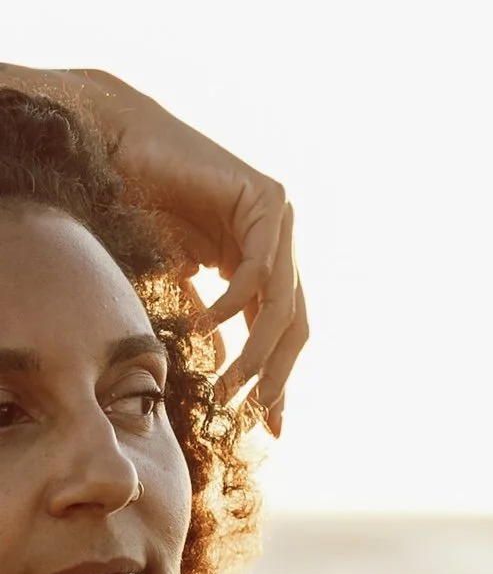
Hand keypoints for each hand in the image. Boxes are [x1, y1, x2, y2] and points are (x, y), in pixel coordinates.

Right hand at [2, 66, 306, 435]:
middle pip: (293, 326)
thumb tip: (230, 376)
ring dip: (256, 354)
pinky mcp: (268, 199)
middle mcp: (278, 243)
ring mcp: (279, 219)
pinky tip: (203, 325)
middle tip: (248, 413)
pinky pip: (256, 271)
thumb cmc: (139, 205)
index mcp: (262, 263)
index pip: (282, 331)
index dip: (279, 380)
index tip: (271, 427)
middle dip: (274, 376)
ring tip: (227, 386)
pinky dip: (231, 305)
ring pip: (281, 306)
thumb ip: (210, 321)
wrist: (118, 146)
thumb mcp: (179, 277)